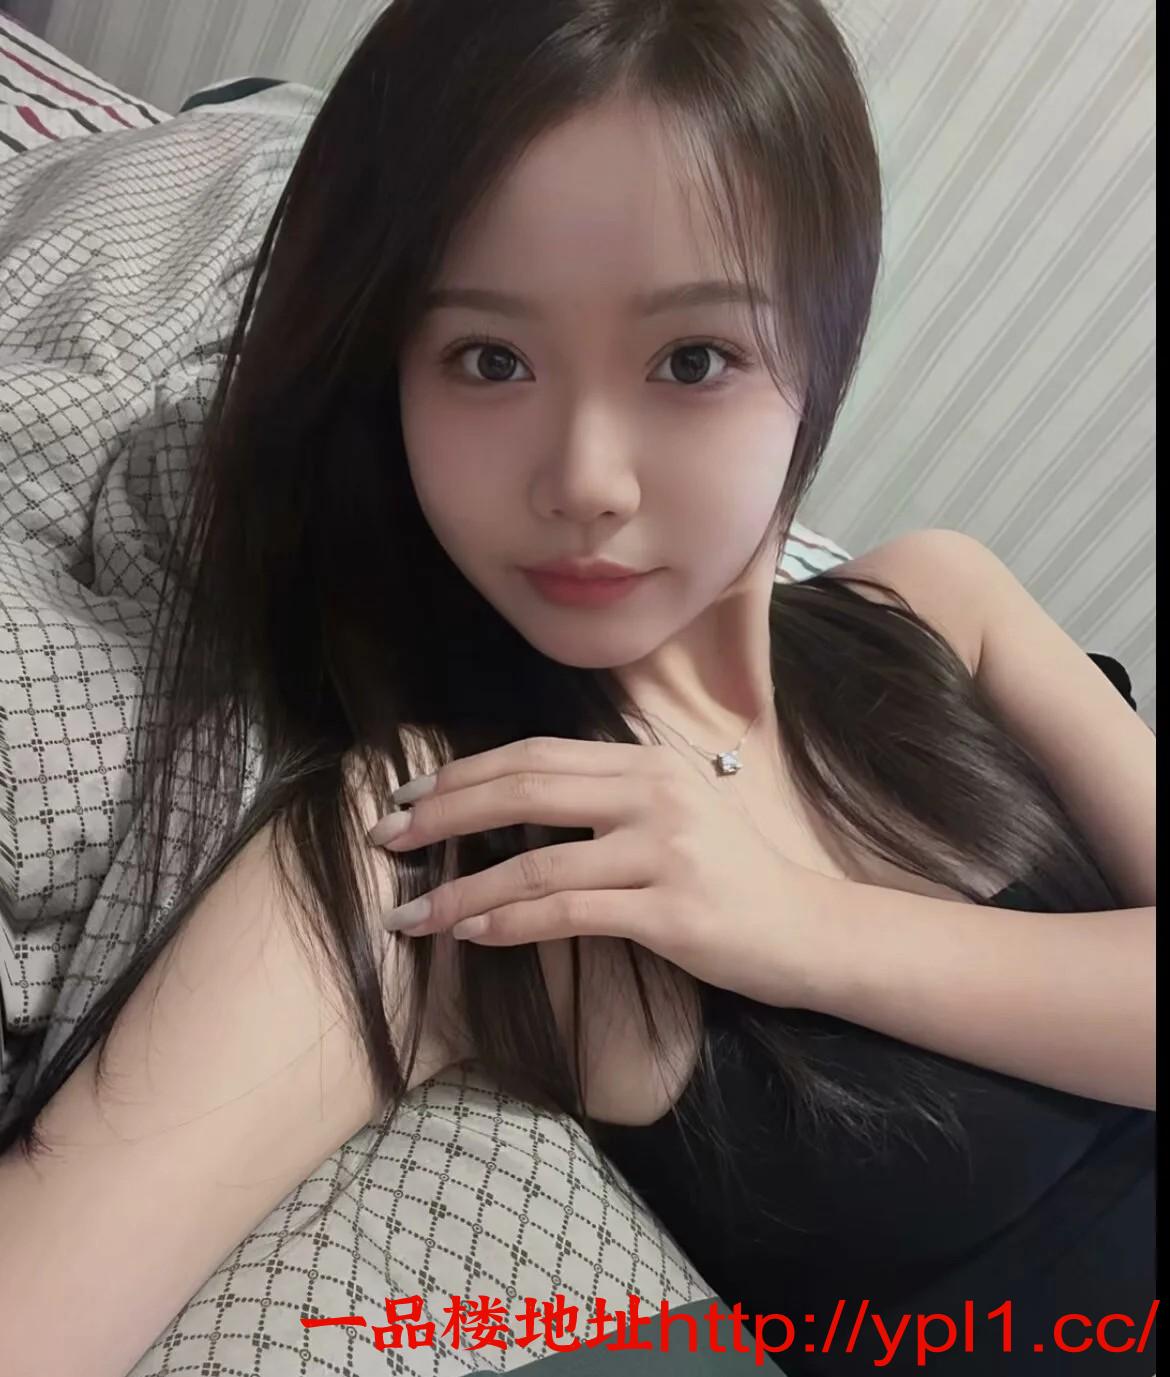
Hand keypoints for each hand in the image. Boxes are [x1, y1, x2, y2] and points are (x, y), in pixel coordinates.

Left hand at [367, 736, 826, 1008]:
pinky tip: (471, 933)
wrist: (809, 930)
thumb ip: (608, 797)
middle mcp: (654, 793)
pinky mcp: (672, 910)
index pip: (537, 755)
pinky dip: (509, 921)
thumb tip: (516, 800)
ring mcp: (665, 850)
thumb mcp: (674, 813)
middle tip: (387, 836)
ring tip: (412, 911)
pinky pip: (570, 913)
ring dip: (462, 887)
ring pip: (538, 860)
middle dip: (444, 813)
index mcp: (647, 763)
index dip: (465, 772)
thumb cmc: (733, 875)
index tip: (411, 792)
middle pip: (526, 789)